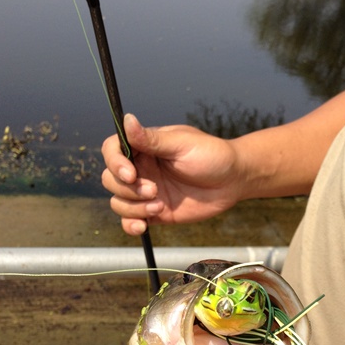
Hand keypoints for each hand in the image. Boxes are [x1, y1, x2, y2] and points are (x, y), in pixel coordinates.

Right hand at [101, 114, 241, 234]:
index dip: (115, 163)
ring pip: (118, 202)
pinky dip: (131, 225)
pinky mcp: (154, 213)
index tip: (130, 174)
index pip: (112, 150)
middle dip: (127, 189)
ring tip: (159, 206)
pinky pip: (130, 220)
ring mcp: (146, 192)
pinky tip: (143, 226)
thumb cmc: (212, 156)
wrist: (233, 181)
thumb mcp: (182, 144)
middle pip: (111, 179)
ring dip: (133, 207)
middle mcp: (141, 168)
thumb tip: (127, 119)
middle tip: (153, 190)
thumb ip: (152, 139)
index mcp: (144, 147)